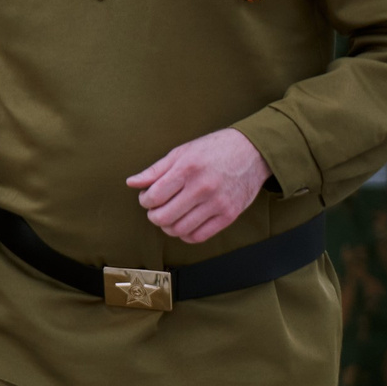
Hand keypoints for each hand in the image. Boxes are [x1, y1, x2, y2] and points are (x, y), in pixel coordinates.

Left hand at [127, 128, 270, 243]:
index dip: (145, 201)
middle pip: (163, 217)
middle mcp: (202, 187)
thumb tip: (132, 183)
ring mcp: (217, 203)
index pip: (154, 197)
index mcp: (187, 168)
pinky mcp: (229, 215)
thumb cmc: (216, 149)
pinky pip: (199, 236)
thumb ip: (156, 170)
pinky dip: (186, 235)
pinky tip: (185, 223)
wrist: (253, 151)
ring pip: (179, 230)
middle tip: (157, 209)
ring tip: (171, 216)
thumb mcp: (183, 152)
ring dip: (168, 227)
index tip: (148, 198)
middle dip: (154, 216)